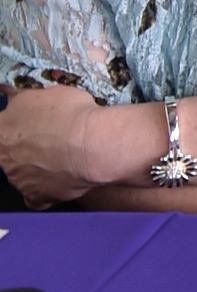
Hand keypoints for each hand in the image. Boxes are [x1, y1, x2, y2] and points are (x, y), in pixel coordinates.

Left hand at [0, 89, 157, 204]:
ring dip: (34, 168)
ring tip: (60, 159)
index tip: (30, 125)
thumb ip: (23, 101)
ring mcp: (18, 179)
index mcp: (1, 130)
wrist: (92, 143)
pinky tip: (58, 181)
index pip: (1, 129)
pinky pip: (36, 198)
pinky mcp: (36, 196)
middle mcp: (3, 157)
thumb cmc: (69, 113)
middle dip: (22, 149)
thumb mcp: (40, 94)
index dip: (14, 127)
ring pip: (20, 174)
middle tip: (48, 141)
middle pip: (6, 154)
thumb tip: (14, 98)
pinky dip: (44, 192)